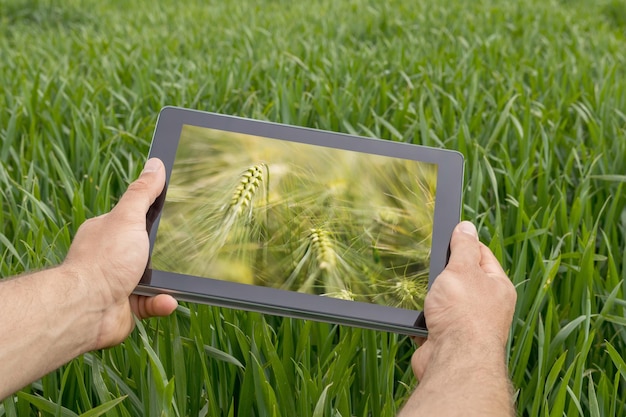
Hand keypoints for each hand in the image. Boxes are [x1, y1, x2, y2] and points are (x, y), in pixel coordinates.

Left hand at [62, 158, 177, 349]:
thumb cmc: (104, 261)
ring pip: (153, 277)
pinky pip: (152, 302)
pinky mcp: (127, 306)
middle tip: (184, 250)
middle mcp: (111, 256)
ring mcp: (118, 282)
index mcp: (108, 231)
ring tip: (179, 280)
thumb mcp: (129, 218)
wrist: (87, 309)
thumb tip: (156, 164)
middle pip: (147, 248)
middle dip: (165, 252)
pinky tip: (167, 300)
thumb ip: (143, 192)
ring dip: (168, 280)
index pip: (135, 217)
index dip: (154, 216)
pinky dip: (161, 302)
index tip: (178, 215)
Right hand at [411, 221, 515, 379]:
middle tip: (433, 265)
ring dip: (432, 297)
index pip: (482, 256)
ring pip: (444, 301)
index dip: (465, 244)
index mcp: (497, 287)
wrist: (453, 360)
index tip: (449, 235)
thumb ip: (464, 246)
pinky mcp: (447, 340)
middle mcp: (486, 306)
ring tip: (427, 293)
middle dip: (444, 273)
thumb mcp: (462, 268)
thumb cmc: (464, 313)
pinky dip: (423, 318)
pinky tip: (419, 314)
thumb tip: (467, 227)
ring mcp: (466, 325)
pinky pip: (431, 321)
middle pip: (462, 278)